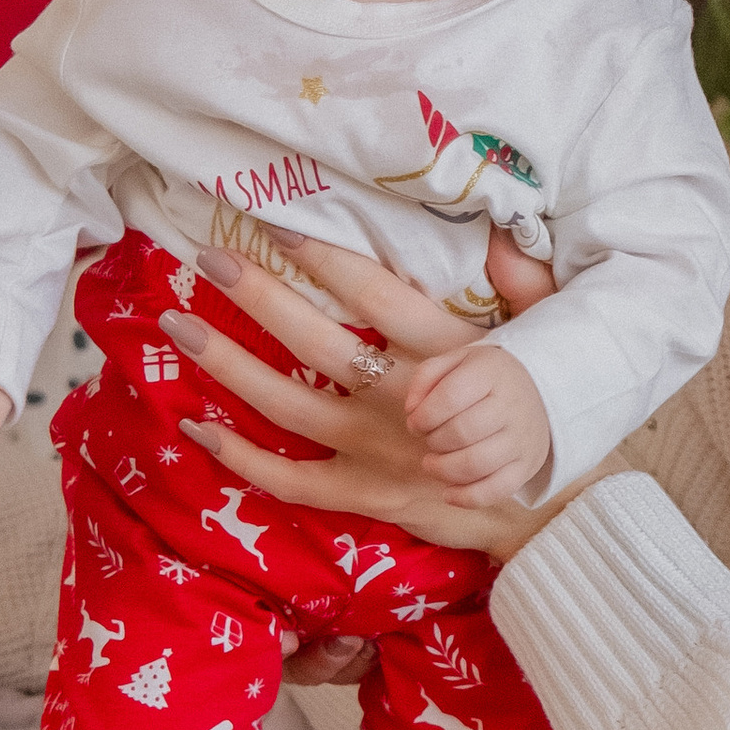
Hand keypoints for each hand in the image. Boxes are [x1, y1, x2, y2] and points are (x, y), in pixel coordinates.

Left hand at [165, 226, 554, 559]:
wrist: (539, 506)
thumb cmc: (539, 409)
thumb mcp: (550, 338)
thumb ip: (527, 283)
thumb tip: (503, 231)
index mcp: (448, 355)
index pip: (378, 296)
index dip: (326, 257)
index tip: (276, 224)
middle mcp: (405, 402)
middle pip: (318, 344)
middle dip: (259, 297)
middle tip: (209, 258)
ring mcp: (378, 452)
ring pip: (289, 406)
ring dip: (229, 366)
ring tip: (180, 326)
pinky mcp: (364, 494)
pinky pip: (290, 479)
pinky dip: (240, 458)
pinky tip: (195, 425)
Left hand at [402, 337, 555, 507]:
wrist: (539, 392)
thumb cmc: (487, 379)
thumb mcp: (457, 361)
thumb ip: (426, 376)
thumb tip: (411, 410)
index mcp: (492, 373)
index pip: (450, 396)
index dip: (423, 415)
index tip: (416, 422)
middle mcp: (512, 406)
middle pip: (461, 433)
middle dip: (433, 441)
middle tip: (429, 439)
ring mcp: (522, 439)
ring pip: (476, 464)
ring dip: (443, 469)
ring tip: (432, 463)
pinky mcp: (527, 466)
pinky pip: (496, 490)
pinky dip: (467, 497)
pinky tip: (448, 493)